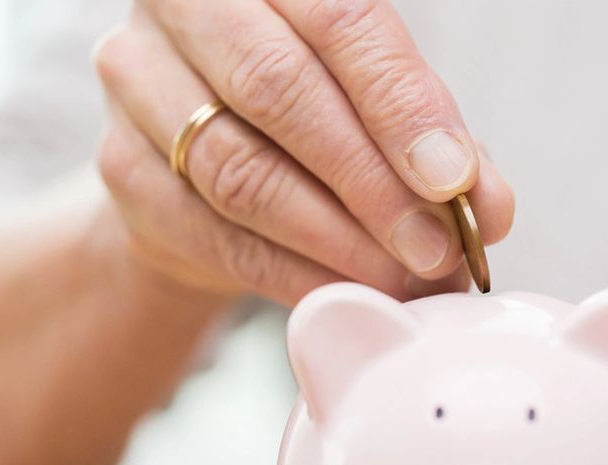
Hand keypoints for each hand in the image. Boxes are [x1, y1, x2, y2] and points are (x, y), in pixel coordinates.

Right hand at [92, 0, 514, 305]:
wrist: (199, 164)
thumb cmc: (308, 113)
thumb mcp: (377, 108)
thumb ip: (433, 142)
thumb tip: (487, 206)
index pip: (340, 20)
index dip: (402, 105)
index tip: (455, 182)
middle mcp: (185, 6)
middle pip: (279, 88)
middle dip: (370, 180)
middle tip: (434, 249)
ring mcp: (136, 84)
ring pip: (239, 168)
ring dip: (333, 238)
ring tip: (399, 280)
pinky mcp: (120, 169)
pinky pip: (212, 231)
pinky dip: (289, 273)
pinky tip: (342, 294)